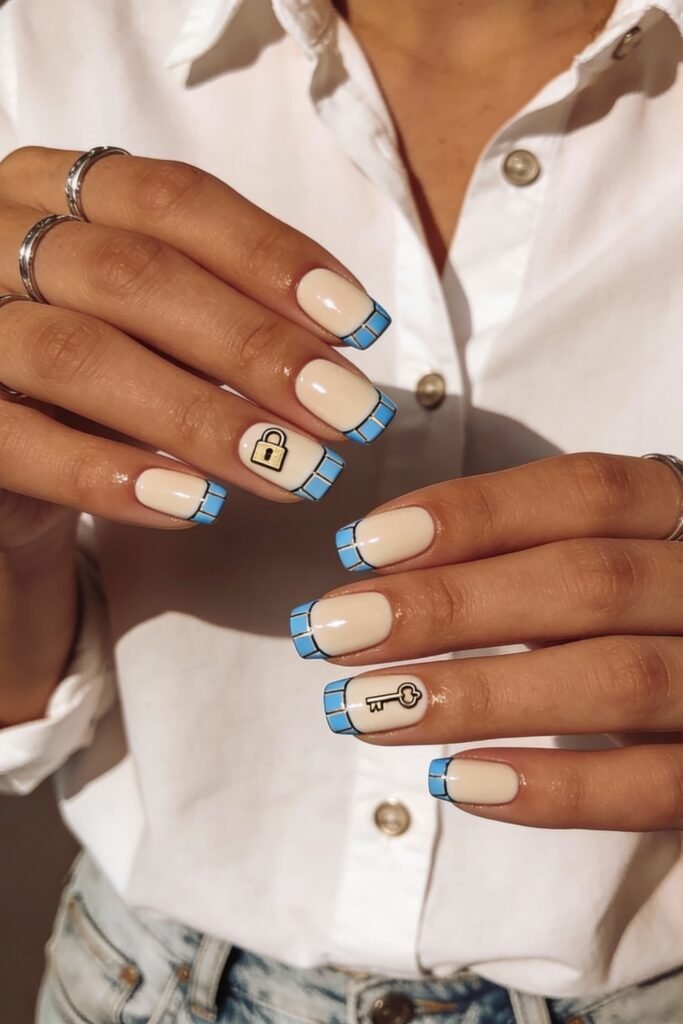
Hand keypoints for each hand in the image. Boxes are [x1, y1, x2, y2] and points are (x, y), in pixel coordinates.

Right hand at [0, 146, 393, 550]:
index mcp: (54, 188)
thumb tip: (339, 365)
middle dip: (255, 345)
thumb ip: (225, 324)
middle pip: (131, 274)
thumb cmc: (94, 380)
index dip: (272, 258)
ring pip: (77, 354)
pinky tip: (199, 506)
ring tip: (293, 470)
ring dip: (201, 417)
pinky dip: (113, 475)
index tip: (360, 326)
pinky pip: (18, 442)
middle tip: (348, 413)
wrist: (0, 454)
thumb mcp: (157, 330)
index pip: (172, 199)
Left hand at [292, 453, 682, 831]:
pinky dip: (556, 787)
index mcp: (677, 515)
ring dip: (476, 694)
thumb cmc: (632, 615)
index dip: (473, 514)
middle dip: (447, 605)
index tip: (362, 545)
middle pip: (586, 581)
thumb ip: (513, 559)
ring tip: (362, 706)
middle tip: (331, 629)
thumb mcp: (590, 563)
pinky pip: (656, 784)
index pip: (585, 494)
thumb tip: (371, 578)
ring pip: (616, 677)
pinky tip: (457, 782)